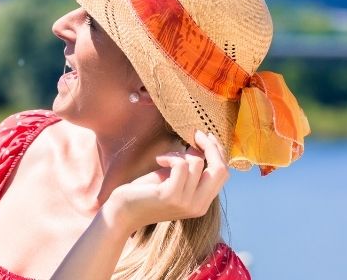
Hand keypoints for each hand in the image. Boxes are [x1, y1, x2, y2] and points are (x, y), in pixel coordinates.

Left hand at [103, 130, 229, 233]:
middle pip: (220, 169)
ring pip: (197, 162)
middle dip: (210, 146)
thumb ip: (190, 171)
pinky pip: (181, 165)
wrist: (123, 212)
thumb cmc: (146, 193)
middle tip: (196, 133)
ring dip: (180, 153)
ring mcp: (186, 202)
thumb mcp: (173, 181)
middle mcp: (198, 206)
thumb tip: (201, 147)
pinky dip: (170, 157)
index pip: (223, 174)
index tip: (206, 136)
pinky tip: (159, 160)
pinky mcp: (171, 196)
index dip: (218, 152)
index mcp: (202, 203)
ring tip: (165, 158)